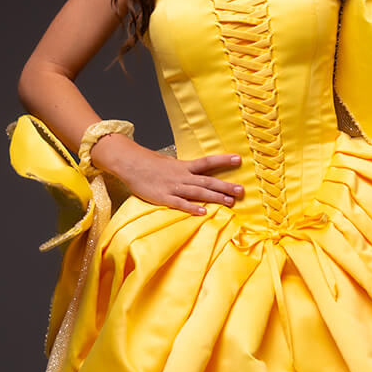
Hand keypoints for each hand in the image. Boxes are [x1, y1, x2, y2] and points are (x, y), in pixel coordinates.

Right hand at [89, 133, 243, 215]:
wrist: (129, 164)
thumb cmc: (149, 163)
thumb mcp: (170, 162)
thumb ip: (184, 168)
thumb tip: (197, 170)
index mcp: (184, 166)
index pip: (208, 162)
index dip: (223, 160)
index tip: (238, 158)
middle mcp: (182, 176)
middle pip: (207, 180)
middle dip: (225, 186)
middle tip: (241, 190)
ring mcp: (174, 187)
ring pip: (198, 192)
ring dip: (214, 197)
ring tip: (230, 202)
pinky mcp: (164, 197)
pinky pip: (180, 203)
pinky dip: (192, 207)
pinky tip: (203, 212)